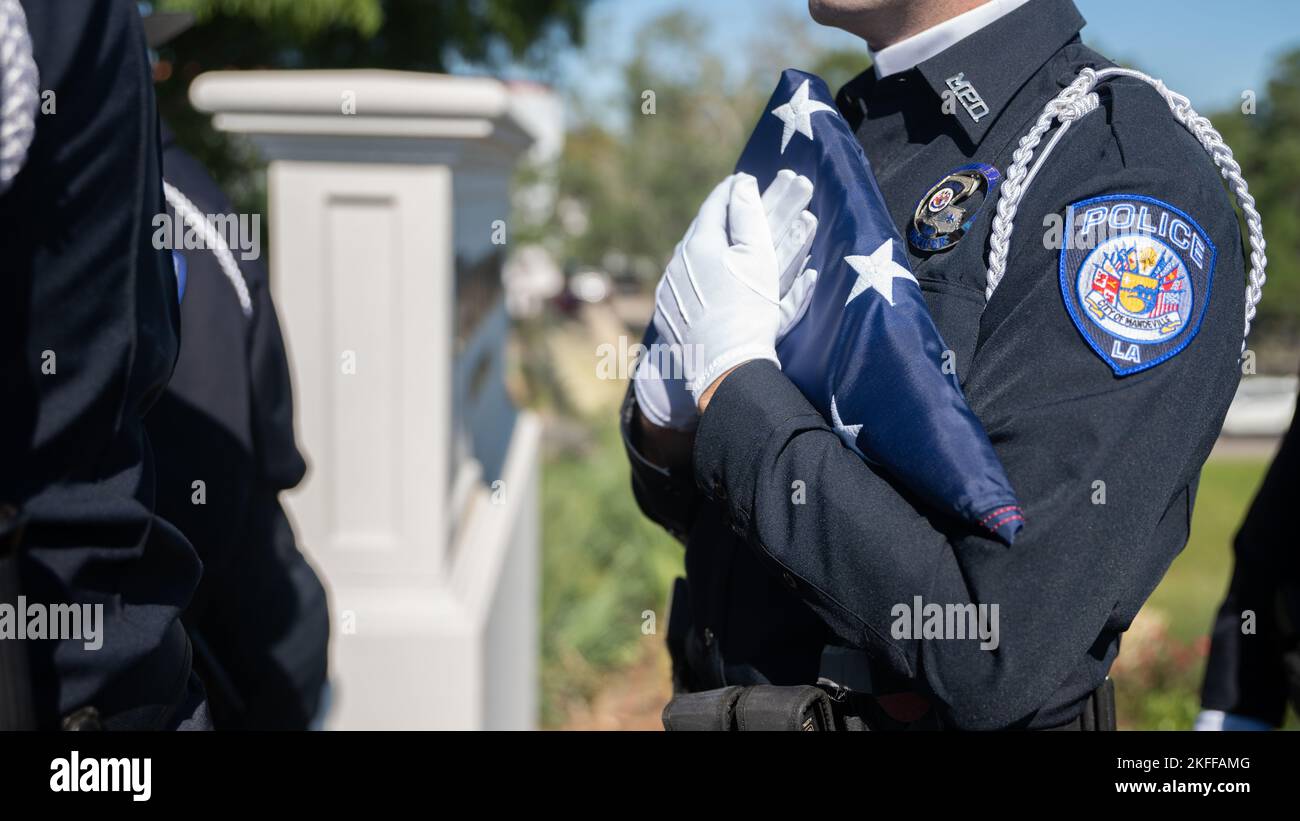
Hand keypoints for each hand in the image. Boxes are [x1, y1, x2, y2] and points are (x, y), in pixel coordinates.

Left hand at [634, 171, 817, 426]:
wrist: (725, 365)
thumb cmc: (749, 309)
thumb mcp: (758, 257)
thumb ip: (748, 216)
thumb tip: (741, 184)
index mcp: (699, 244)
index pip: (714, 205)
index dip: (731, 191)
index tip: (741, 182)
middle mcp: (676, 263)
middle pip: (697, 230)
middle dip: (715, 218)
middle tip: (729, 209)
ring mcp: (668, 290)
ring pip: (685, 258)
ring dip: (702, 247)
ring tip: (719, 245)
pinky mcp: (667, 315)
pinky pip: (680, 285)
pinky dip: (694, 277)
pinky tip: (705, 283)